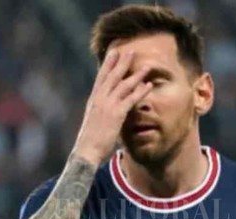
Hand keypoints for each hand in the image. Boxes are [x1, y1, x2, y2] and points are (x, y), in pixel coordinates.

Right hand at [73, 50, 152, 164]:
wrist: (86, 151)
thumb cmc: (89, 141)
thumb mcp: (93, 122)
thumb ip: (100, 113)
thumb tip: (105, 112)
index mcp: (93, 100)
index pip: (101, 78)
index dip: (108, 64)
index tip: (113, 52)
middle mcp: (99, 99)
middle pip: (112, 76)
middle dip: (122, 63)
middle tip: (131, 51)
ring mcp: (107, 105)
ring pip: (123, 85)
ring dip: (136, 75)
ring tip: (147, 67)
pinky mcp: (116, 114)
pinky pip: (130, 99)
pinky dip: (140, 92)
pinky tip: (148, 86)